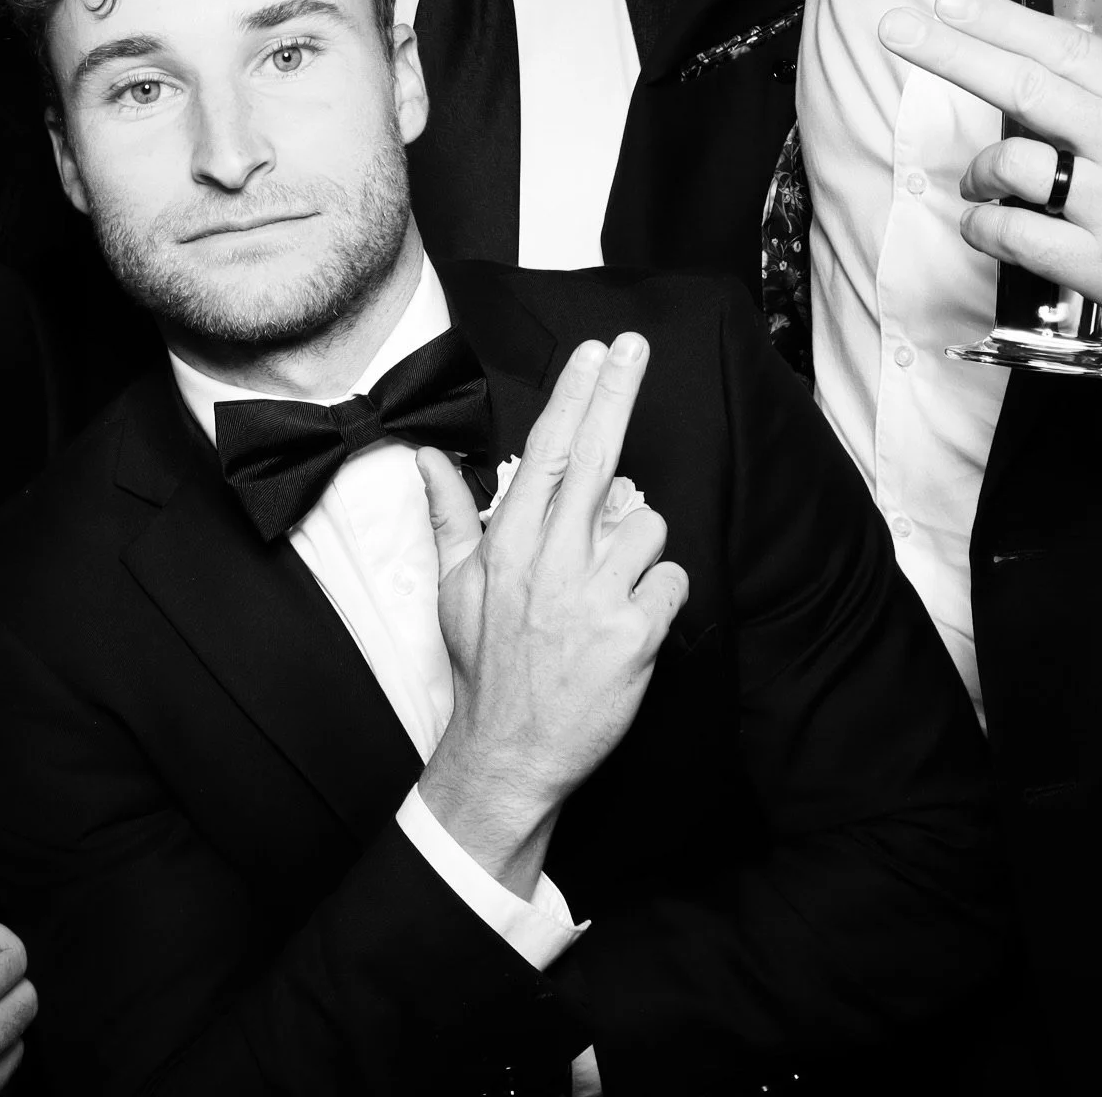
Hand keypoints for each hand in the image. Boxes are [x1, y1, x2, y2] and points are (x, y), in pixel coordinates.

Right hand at [416, 335, 687, 896]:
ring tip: (608, 585)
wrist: (508, 754)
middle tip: (637, 346)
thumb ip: (451, 515)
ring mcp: (595, 596)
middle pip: (597, 457)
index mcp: (509, 544)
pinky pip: (672, 580)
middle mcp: (552, 560)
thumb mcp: (454, 588)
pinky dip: (660, 594)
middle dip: (618, 393)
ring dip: (638, 547)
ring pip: (647, 525)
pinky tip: (630, 621)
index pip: (548, 452)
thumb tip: (428, 457)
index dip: (574, 395)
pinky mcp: (635, 635)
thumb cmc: (483, 666)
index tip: (594, 352)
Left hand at [881, 0, 1101, 365]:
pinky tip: (988, 228)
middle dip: (950, 53)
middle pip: (1023, 87)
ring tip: (977, 185)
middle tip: (897, 28)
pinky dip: (985, 229)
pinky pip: (1012, 236)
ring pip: (1008, 165)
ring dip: (974, 173)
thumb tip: (1046, 90)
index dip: (999, 21)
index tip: (949, 0)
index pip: (1065, 46)